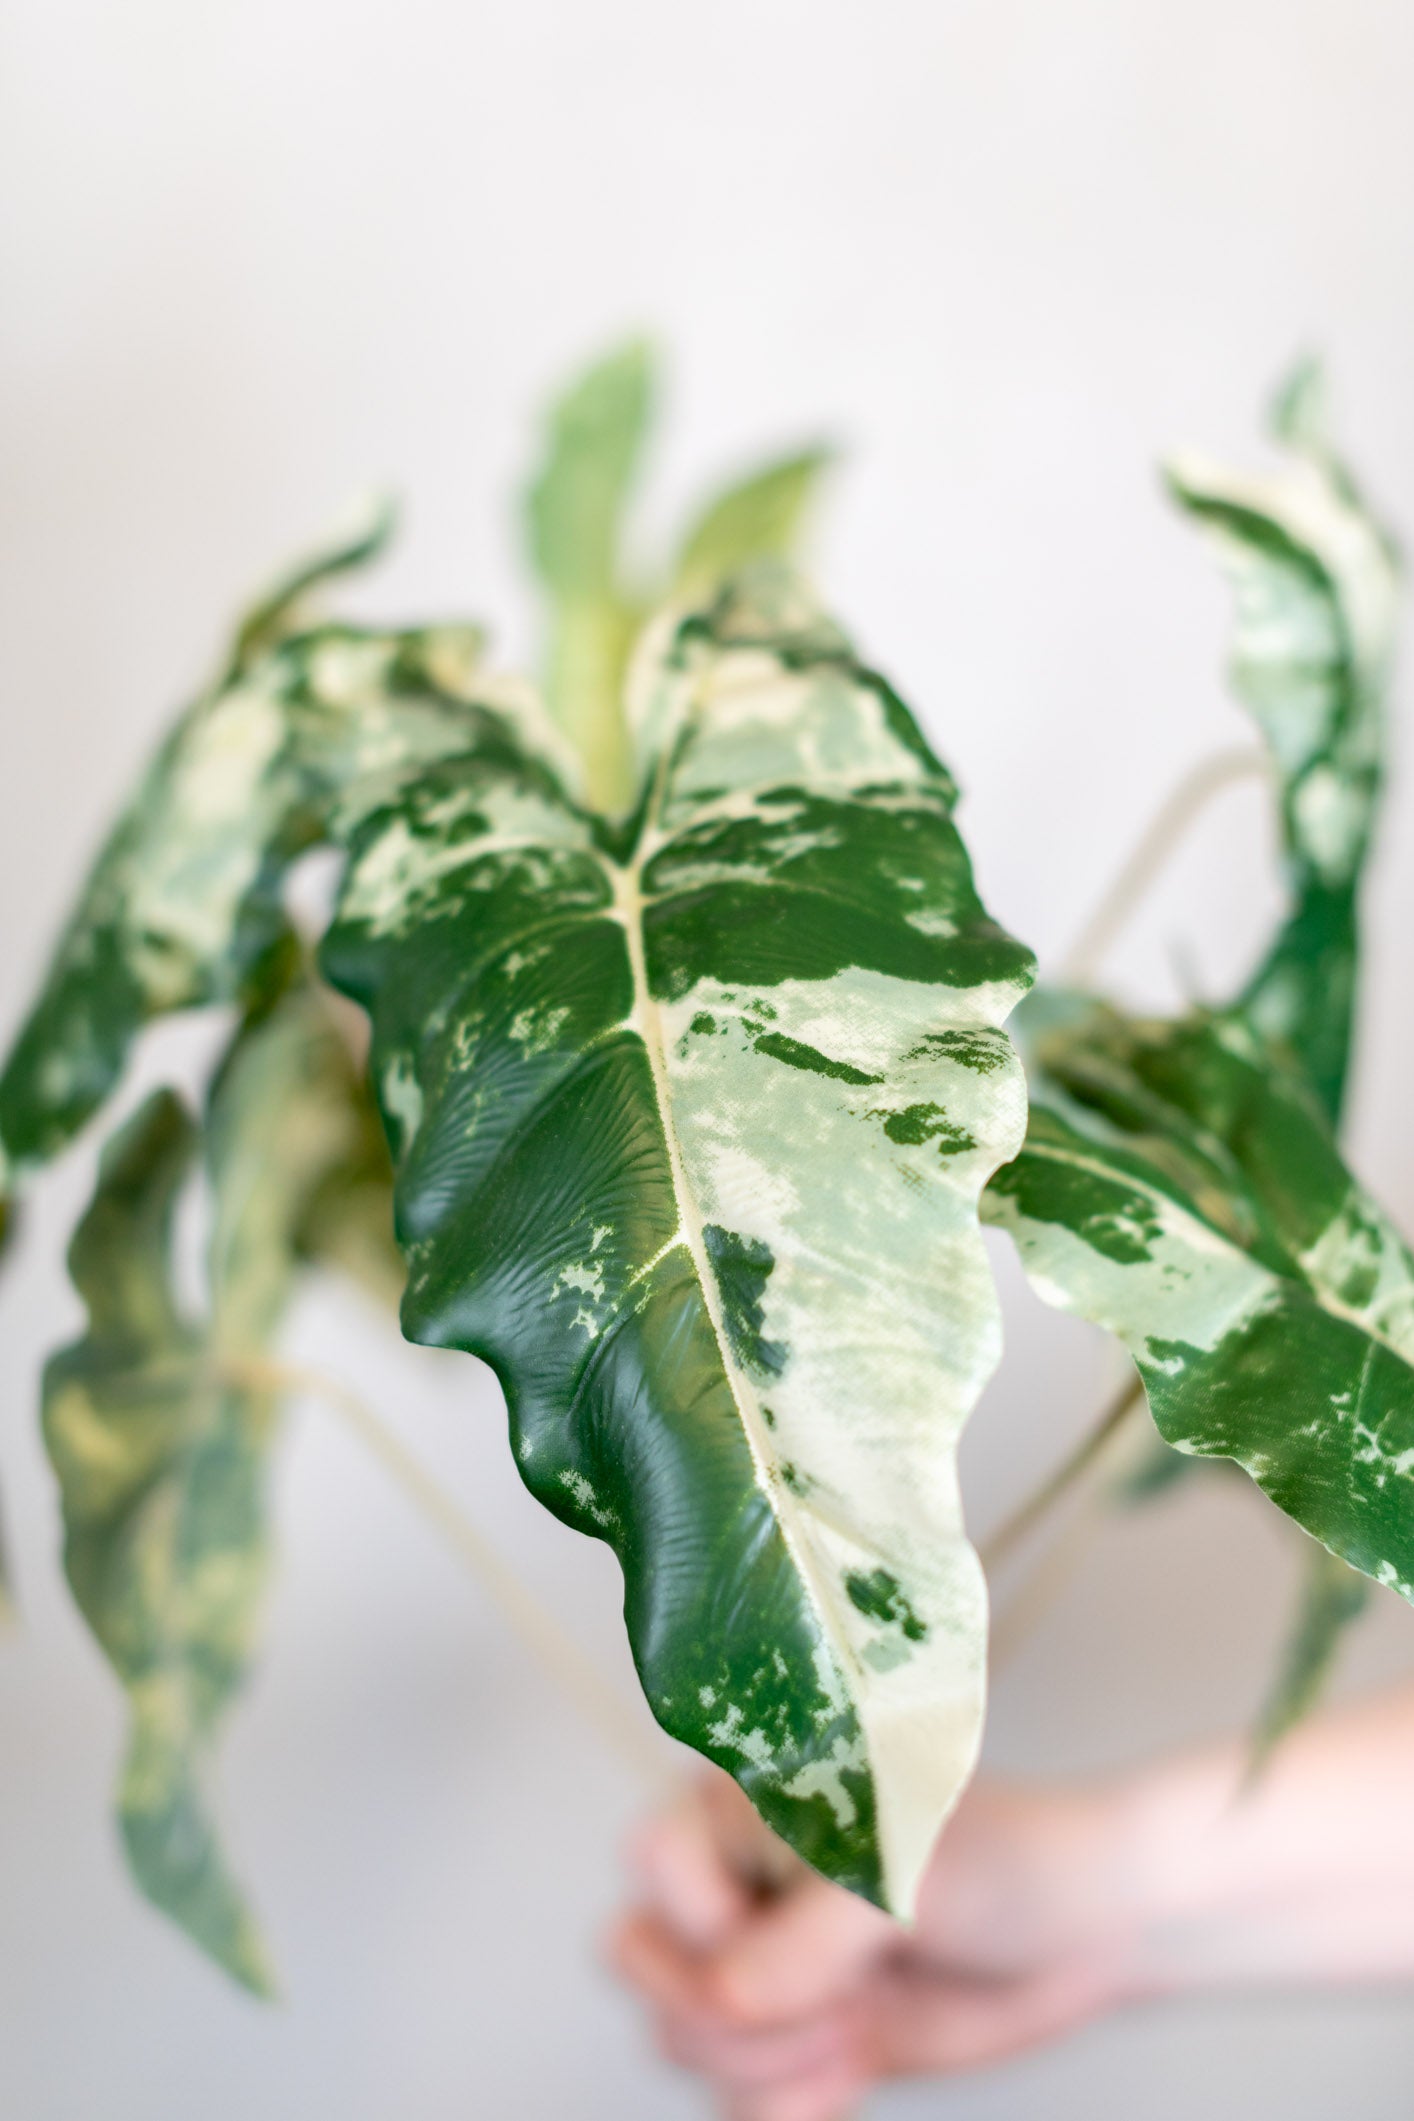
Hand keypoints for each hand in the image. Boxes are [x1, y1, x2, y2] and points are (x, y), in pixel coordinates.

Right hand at [607, 1769, 1143, 2119]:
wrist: (1086, 1929)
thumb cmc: (1006, 1859)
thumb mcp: (906, 1877)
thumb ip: (806, 1938)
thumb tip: (725, 2000)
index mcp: (747, 1795)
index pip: (650, 1861)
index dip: (717, 1921)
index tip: (813, 1930)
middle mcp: (736, 1873)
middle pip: (639, 1961)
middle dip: (737, 2010)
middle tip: (838, 1995)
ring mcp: (761, 1960)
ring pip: (680, 2041)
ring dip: (773, 2061)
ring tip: (861, 2022)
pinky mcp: (793, 2032)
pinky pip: (732, 2097)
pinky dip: (788, 2104)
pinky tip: (857, 2068)